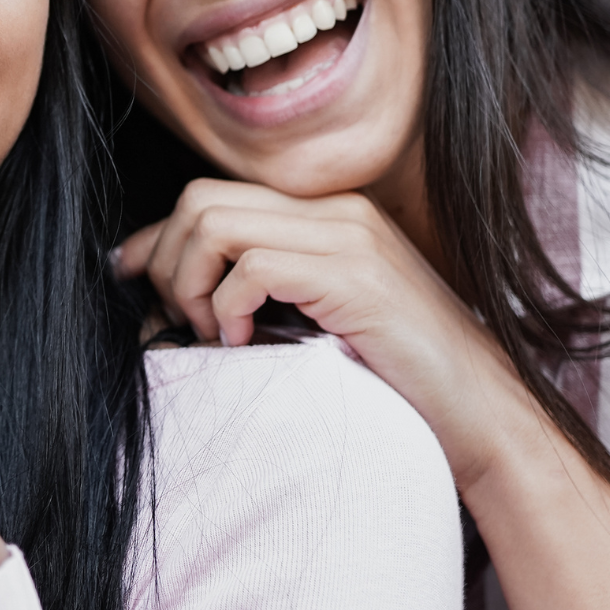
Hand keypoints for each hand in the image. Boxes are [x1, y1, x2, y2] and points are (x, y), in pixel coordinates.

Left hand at [119, 178, 511, 488]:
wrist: (481, 414)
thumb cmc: (392, 378)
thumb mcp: (308, 321)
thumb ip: (252, 290)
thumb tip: (160, 291)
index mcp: (324, 215)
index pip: (211, 195)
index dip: (156, 236)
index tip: (128, 275)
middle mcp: (335, 211)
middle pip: (199, 198)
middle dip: (166, 261)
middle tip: (182, 320)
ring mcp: (348, 238)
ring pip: (214, 221)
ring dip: (190, 282)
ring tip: (211, 332)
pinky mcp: (355, 277)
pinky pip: (253, 264)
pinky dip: (227, 305)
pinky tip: (244, 341)